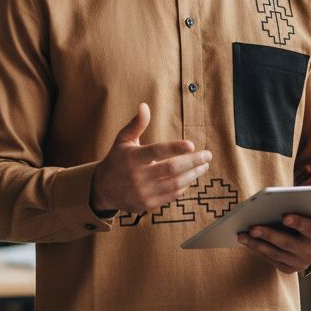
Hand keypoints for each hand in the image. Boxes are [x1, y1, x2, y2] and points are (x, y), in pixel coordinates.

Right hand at [90, 103, 211, 213]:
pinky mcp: (148, 204)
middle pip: (171, 169)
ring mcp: (143, 192)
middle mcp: (138, 176)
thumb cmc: (117, 160)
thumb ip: (136, 124)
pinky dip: (184, 186)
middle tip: (207, 155)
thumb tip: (145, 106)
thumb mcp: (123, 140)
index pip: (157, 151)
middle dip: (193, 162)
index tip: (192, 145)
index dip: (175, 148)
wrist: (102, 189)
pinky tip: (191, 177)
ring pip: (175, 184)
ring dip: (193, 175)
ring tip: (203, 166)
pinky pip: (172, 195)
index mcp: (133, 157)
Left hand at [238, 213, 310, 274]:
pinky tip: (248, 242)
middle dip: (268, 235)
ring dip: (257, 244)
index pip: (310, 229)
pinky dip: (259, 250)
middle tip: (252, 227)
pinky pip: (271, 259)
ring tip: (242, 235)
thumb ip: (295, 209)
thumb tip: (269, 205)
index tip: (285, 216)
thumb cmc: (305, 218)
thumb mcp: (305, 213)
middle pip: (288, 243)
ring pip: (276, 253)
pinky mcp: (289, 269)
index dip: (298, 222)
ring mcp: (301, 264)